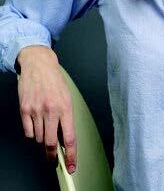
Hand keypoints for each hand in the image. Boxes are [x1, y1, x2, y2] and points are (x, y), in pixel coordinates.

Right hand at [17, 45, 76, 173]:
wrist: (39, 65)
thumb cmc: (56, 81)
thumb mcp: (67, 97)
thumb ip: (66, 118)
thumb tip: (65, 139)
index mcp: (66, 107)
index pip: (70, 137)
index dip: (72, 155)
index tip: (72, 166)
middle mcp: (51, 110)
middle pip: (51, 143)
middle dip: (52, 155)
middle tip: (54, 160)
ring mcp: (36, 110)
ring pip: (38, 138)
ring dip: (42, 139)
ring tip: (45, 128)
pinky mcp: (24, 109)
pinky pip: (28, 132)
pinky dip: (32, 133)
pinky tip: (35, 125)